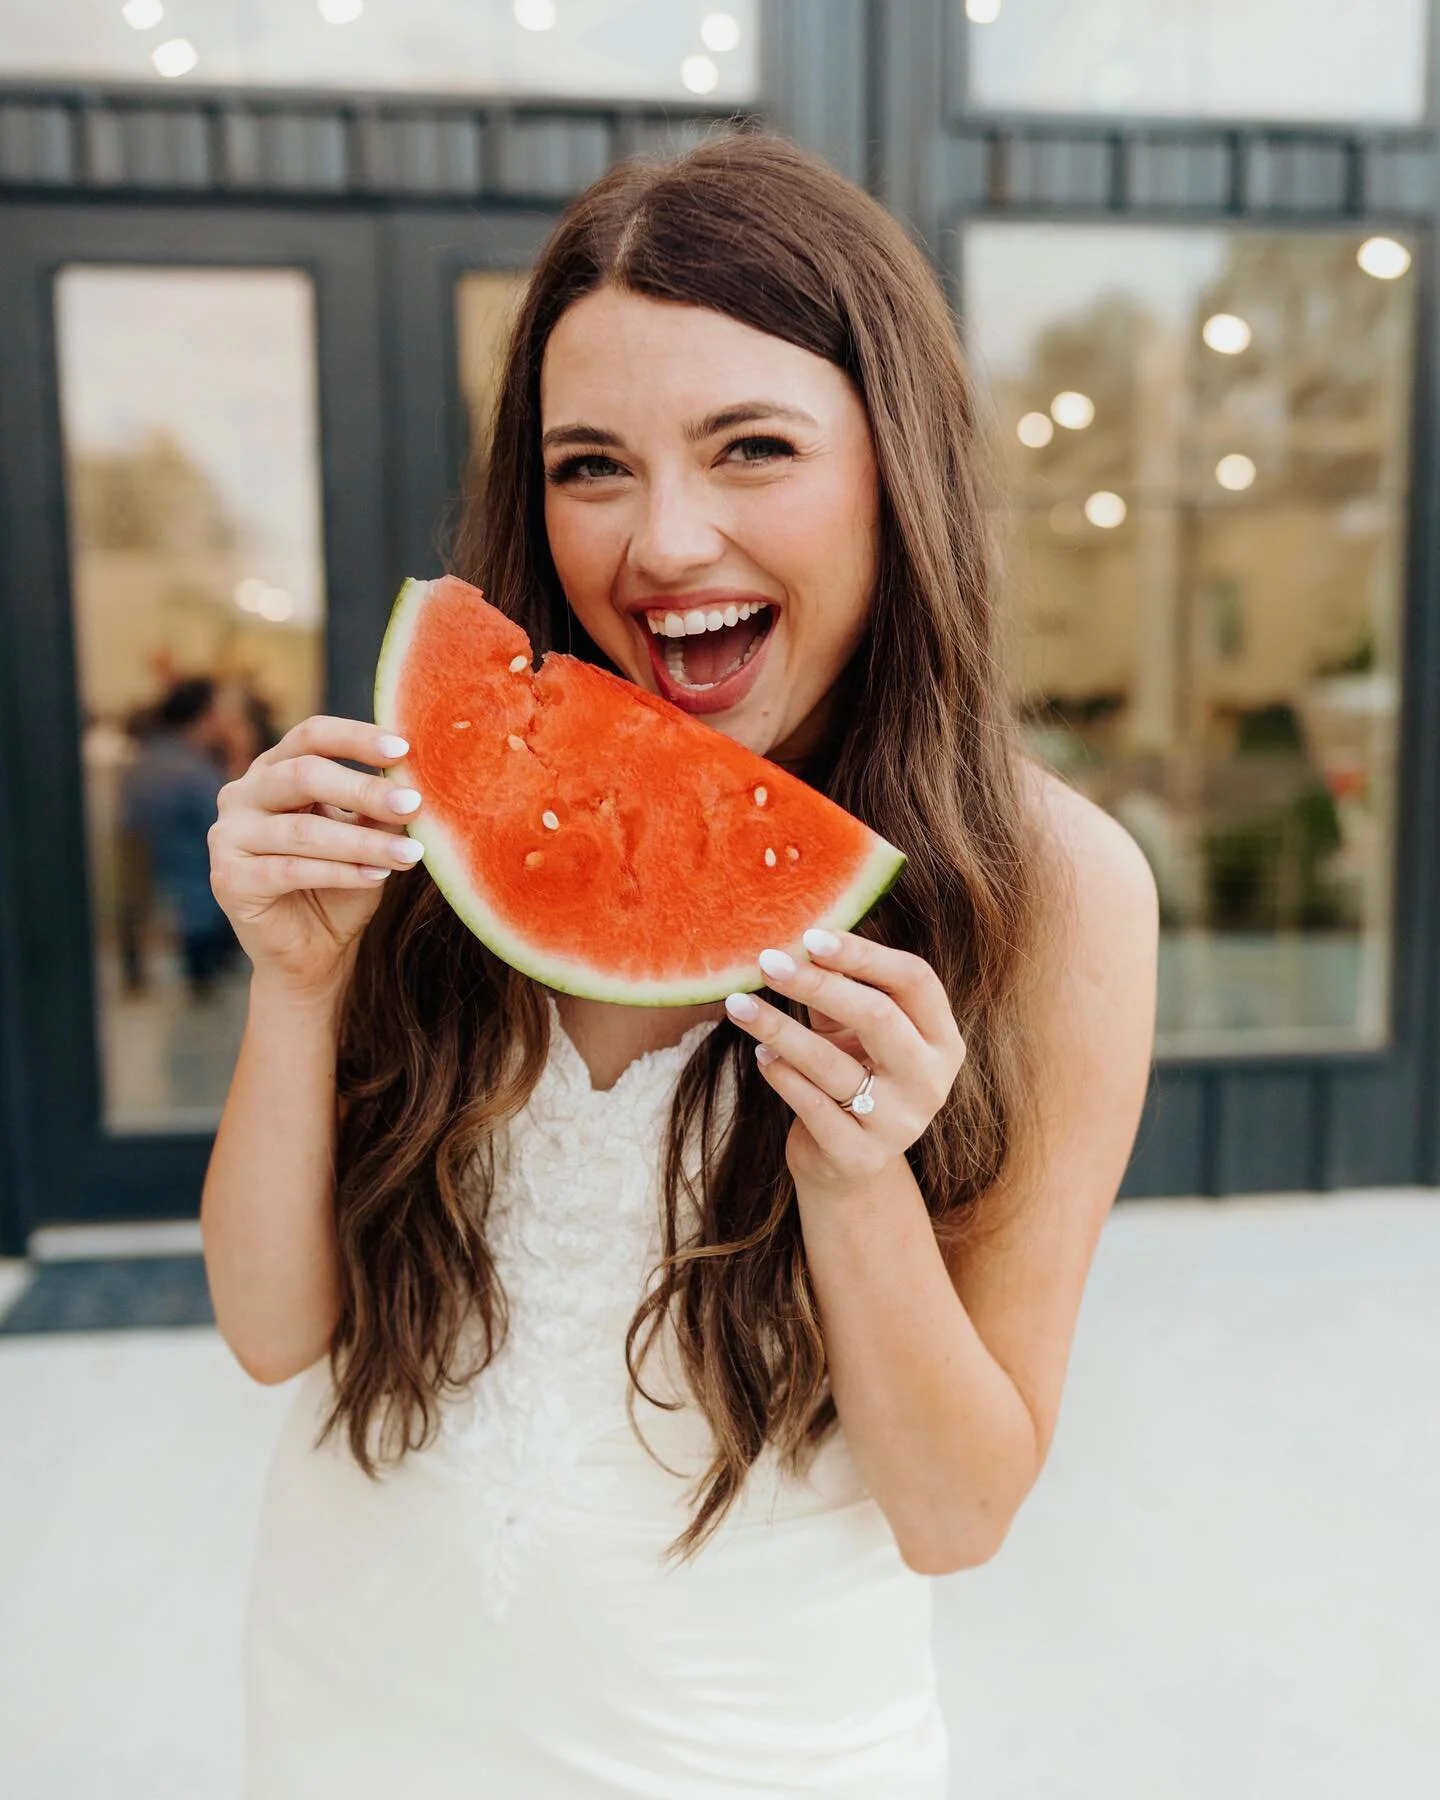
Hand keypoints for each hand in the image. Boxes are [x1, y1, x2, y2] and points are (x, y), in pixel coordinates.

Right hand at [208, 716, 425, 998]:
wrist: (313, 953)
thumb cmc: (342, 886)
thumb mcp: (368, 839)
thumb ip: (381, 809)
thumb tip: (418, 779)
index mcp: (274, 771)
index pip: (311, 736)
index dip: (355, 738)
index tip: (405, 749)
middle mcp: (242, 794)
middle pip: (303, 775)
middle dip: (364, 790)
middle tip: (413, 803)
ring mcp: (228, 836)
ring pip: (302, 830)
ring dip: (363, 842)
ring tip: (410, 854)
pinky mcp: (229, 879)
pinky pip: (291, 870)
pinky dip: (339, 873)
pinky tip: (377, 877)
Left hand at [723, 928, 966, 1194]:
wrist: (848, 1165)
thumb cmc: (853, 1075)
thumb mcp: (854, 1031)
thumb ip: (841, 987)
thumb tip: (800, 934)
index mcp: (942, 1040)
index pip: (915, 980)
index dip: (864, 953)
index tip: (810, 935)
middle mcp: (931, 1081)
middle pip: (878, 1015)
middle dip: (817, 984)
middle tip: (767, 962)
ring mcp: (900, 1122)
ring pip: (833, 1063)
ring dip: (779, 1029)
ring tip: (739, 1006)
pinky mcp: (860, 1155)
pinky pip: (812, 1105)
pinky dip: (781, 1075)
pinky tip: (760, 1055)